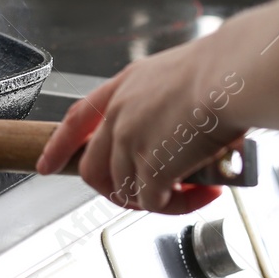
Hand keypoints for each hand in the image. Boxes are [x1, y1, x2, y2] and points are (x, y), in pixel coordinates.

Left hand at [34, 36, 244, 213]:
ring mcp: (131, 141)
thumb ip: (166, 104)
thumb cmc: (222, 71)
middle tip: (152, 194)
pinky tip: (204, 193)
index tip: (46, 163)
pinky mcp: (151, 167)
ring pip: (124, 189)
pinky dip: (178, 206)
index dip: (60, 145)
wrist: (231, 75)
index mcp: (125, 86)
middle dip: (117, 189)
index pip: (77, 118)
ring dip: (156, 200)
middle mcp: (120, 114)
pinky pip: (153, 203)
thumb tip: (180, 131)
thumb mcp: (178, 76)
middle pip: (93, 168)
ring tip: (191, 192)